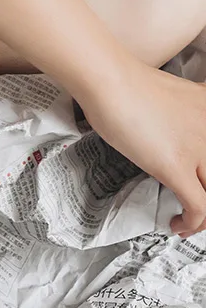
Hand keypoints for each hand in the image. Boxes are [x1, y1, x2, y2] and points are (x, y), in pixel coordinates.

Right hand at [80, 65, 205, 236]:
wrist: (111, 82)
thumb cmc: (128, 85)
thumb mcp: (173, 95)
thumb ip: (184, 112)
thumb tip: (174, 127)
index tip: (199, 182)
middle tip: (196, 208)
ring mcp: (198, 148)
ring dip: (204, 217)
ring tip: (189, 222)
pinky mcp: (175, 166)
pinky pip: (198, 205)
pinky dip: (191, 222)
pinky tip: (177, 224)